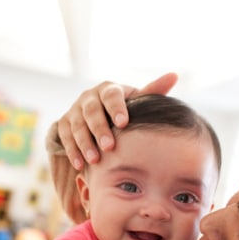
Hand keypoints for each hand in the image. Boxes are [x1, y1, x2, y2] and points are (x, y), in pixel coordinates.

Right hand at [56, 72, 177, 168]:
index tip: (124, 123)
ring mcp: (75, 110)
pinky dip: (72, 151)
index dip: (116, 108)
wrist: (99, 114)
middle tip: (109, 146)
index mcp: (109, 89)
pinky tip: (80, 164)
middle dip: (99, 129)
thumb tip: (174, 76)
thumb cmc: (125, 109)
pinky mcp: (64, 123)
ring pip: (77, 125)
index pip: (111, 95)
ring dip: (85, 143)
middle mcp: (89, 97)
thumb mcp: (137, 100)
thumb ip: (153, 91)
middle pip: (91, 111)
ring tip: (95, 160)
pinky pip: (65, 136)